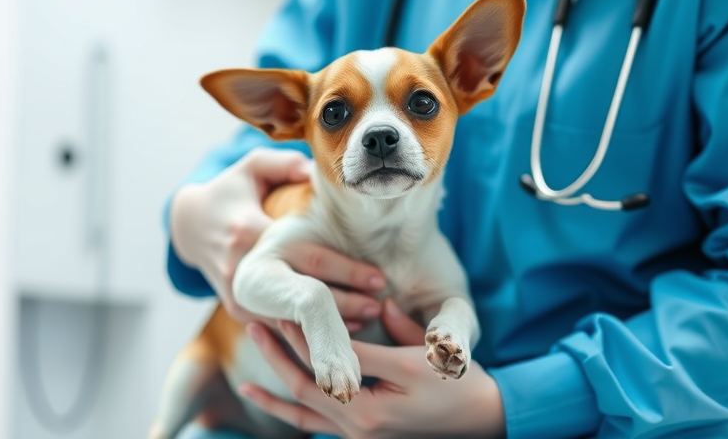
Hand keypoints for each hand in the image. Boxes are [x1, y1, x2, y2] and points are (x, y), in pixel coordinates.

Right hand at [169, 148, 386, 330]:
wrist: (189, 223)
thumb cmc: (230, 190)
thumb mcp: (252, 167)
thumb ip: (285, 164)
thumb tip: (317, 170)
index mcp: (250, 230)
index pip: (309, 256)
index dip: (347, 270)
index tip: (378, 277)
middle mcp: (242, 266)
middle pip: (303, 294)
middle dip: (345, 305)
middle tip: (378, 305)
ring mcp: (236, 290)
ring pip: (289, 318)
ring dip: (325, 326)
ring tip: (363, 322)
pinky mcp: (236, 305)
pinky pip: (274, 325)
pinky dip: (302, 331)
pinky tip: (331, 330)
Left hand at [240, 298, 505, 438]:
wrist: (484, 420)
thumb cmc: (459, 384)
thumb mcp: (424, 356)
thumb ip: (390, 331)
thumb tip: (375, 302)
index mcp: (370, 406)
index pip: (325, 363)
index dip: (302, 334)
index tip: (283, 308)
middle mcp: (358, 427)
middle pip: (304, 388)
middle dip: (275, 357)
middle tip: (252, 326)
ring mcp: (358, 437)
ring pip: (305, 417)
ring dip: (274, 399)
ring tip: (244, 386)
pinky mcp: (362, 437)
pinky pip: (319, 428)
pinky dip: (297, 416)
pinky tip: (280, 405)